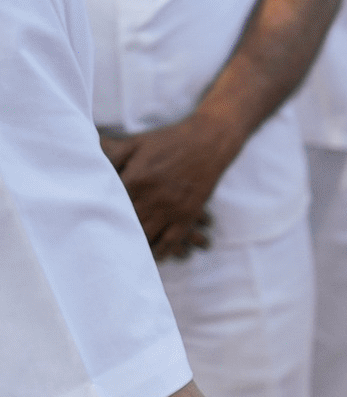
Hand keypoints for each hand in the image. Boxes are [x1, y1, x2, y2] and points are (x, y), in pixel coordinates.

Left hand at [101, 120, 237, 259]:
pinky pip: (172, 240)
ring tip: (125, 254)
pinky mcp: (187, 215)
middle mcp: (151, 197)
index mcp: (135, 179)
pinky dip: (162, 251)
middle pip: (128, 224)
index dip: (101, 216)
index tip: (91, 225)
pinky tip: (155, 256)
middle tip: (103, 246)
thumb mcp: (135, 142)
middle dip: (116, 235)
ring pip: (148, 236)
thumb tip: (89, 161)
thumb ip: (112, 153)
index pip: (113, 204)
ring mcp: (171, 209)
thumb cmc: (169, 140)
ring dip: (137, 247)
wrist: (207, 143)